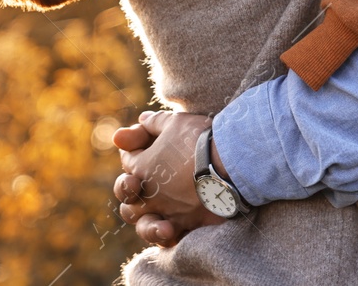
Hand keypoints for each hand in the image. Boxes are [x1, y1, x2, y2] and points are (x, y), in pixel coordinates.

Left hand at [111, 110, 222, 246]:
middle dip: (130, 187)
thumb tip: (141, 119)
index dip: (135, 150)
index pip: (128, 160)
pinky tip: (174, 227)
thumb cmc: (200, 139)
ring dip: (145, 217)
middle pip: (127, 196)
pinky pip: (169, 238)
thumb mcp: (175, 122)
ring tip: (156, 212)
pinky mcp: (185, 226)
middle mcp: (148, 194)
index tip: (148, 144)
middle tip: (143, 181)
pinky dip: (168, 234)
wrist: (230, 163)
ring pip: (142, 223)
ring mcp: (166, 213)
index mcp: (141, 167)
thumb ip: (154, 122)